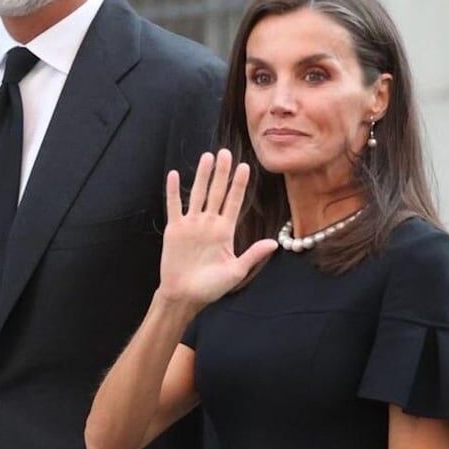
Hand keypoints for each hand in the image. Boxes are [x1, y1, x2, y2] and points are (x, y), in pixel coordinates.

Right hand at [160, 149, 276, 307]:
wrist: (184, 296)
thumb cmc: (211, 287)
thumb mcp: (236, 271)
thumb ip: (253, 255)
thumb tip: (274, 243)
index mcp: (224, 232)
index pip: (233, 202)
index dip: (239, 185)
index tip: (245, 167)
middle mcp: (208, 224)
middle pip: (216, 192)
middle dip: (222, 173)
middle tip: (226, 152)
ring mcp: (191, 225)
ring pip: (198, 194)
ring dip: (202, 176)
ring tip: (208, 156)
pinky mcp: (174, 229)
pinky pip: (174, 206)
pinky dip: (174, 191)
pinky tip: (175, 175)